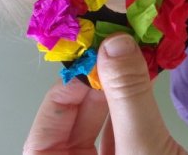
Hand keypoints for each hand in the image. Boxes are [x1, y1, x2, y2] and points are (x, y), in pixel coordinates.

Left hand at [23, 34, 187, 154]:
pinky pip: (131, 134)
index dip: (60, 101)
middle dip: (95, 92)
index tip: (87, 68)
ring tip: (133, 60)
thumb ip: (127, 96)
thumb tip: (114, 44)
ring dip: (119, 95)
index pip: (40, 142)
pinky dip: (137, 108)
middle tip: (115, 56)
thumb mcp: (142, 146)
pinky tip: (147, 81)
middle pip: (75, 129)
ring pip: (106, 130)